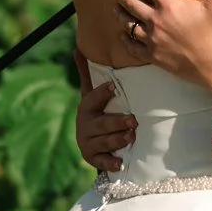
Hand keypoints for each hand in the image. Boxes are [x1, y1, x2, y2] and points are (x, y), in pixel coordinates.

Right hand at [74, 51, 134, 172]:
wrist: (90, 143)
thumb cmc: (96, 113)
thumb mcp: (91, 95)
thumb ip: (87, 73)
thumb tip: (78, 47)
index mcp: (86, 108)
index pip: (92, 99)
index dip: (102, 93)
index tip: (113, 86)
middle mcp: (85, 126)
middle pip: (101, 124)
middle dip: (117, 122)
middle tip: (133, 120)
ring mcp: (88, 143)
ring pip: (104, 142)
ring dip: (117, 140)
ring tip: (131, 137)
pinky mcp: (93, 158)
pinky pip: (101, 162)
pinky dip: (110, 163)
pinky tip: (120, 163)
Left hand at [115, 0, 211, 91]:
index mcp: (170, 5)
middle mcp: (156, 21)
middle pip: (131, 3)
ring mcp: (153, 40)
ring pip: (128, 25)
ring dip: (120, 15)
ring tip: (115, 9)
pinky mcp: (154, 56)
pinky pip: (133, 47)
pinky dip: (126, 40)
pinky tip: (122, 36)